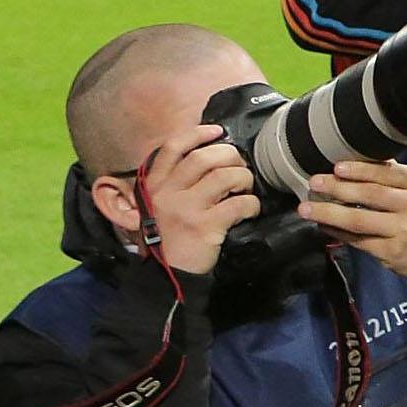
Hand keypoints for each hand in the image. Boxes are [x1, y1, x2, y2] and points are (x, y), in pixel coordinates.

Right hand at [135, 124, 262, 274]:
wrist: (165, 276)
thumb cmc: (167, 239)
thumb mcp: (158, 207)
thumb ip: (174, 184)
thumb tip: (209, 158)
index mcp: (154, 185)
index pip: (172, 148)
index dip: (197, 134)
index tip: (218, 130)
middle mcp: (168, 193)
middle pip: (204, 158)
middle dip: (229, 156)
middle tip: (240, 166)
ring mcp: (186, 209)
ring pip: (224, 176)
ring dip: (244, 178)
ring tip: (247, 187)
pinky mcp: (205, 227)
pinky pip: (238, 204)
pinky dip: (251, 203)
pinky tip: (251, 208)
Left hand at [304, 160, 406, 286]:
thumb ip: (394, 175)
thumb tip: (358, 160)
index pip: (386, 173)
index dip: (359, 170)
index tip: (337, 167)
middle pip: (370, 195)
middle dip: (337, 188)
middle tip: (314, 183)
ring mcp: (402, 232)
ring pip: (359, 221)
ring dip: (329, 213)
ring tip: (307, 208)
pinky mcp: (392, 253)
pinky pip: (358, 241)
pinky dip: (337, 232)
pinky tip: (324, 225)